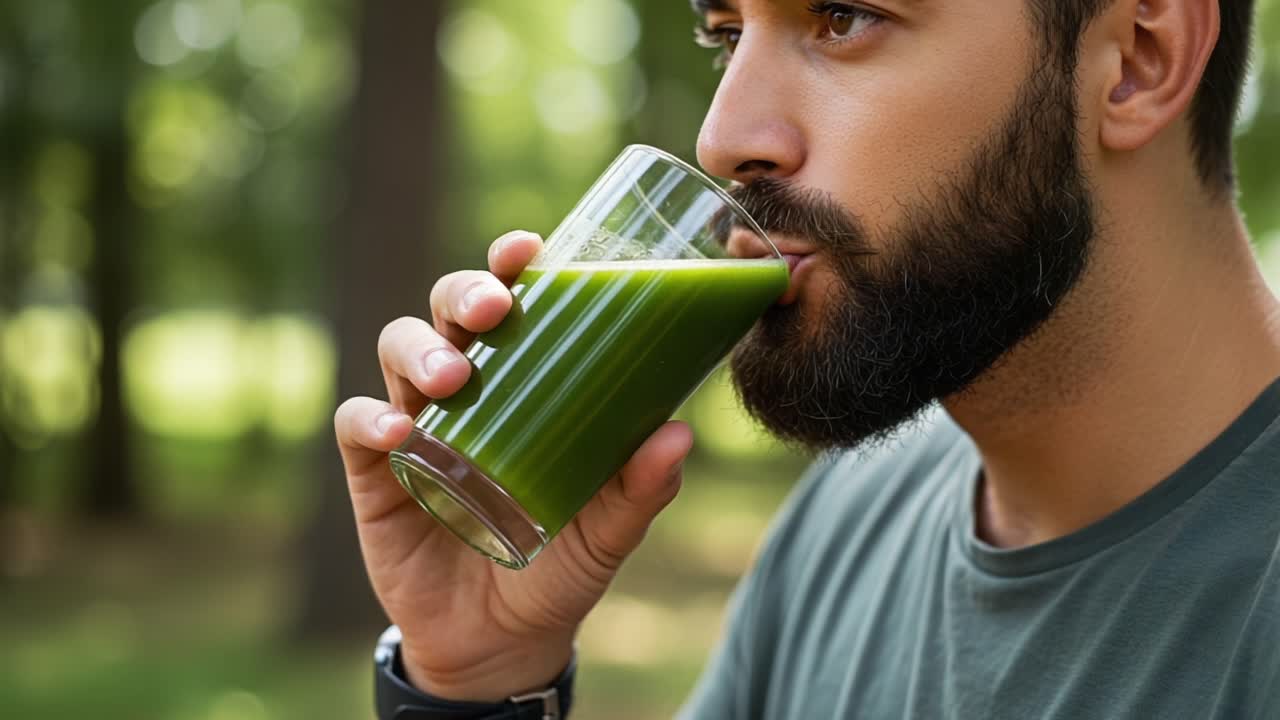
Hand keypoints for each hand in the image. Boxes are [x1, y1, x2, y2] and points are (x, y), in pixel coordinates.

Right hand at [334, 230, 692, 701]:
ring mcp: (414, 424)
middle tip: (495, 309)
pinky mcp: (374, 473)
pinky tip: (398, 432)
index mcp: (523, 382)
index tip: (530, 248)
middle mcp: (465, 388)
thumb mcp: (607, 532)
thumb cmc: (559, 567)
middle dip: (464, 293)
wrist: (501, 645)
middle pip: (447, 310)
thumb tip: (679, 433)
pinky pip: (357, 425)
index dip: (512, 264)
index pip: (512, 303)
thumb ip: (640, 489)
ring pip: (397, 349)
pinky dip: (371, 418)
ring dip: (421, 350)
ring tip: (455, 377)